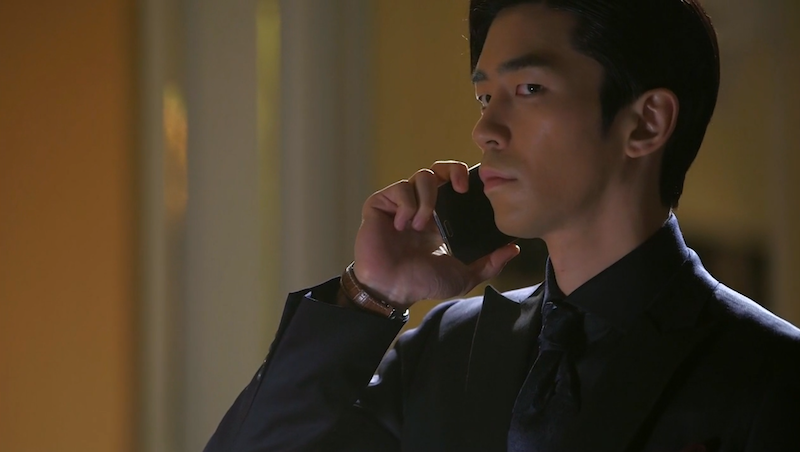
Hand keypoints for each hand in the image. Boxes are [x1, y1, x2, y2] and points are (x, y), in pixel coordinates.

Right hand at [352, 161, 519, 308]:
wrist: (392, 289)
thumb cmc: (424, 283)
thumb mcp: (464, 276)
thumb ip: (489, 264)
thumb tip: (513, 249)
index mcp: (440, 218)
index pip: (454, 184)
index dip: (464, 178)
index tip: (474, 189)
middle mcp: (421, 206)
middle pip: (439, 169)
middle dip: (452, 170)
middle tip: (460, 187)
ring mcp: (400, 204)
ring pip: (421, 176)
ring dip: (427, 198)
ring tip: (422, 225)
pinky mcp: (380, 205)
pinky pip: (398, 189)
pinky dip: (406, 205)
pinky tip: (403, 226)